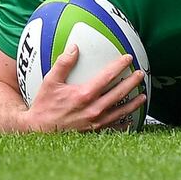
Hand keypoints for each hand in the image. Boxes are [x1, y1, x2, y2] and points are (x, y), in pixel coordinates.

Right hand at [20, 44, 146, 132]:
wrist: (38, 130)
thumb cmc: (44, 106)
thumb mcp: (50, 82)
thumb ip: (63, 64)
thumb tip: (74, 47)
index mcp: (84, 95)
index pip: (108, 77)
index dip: (120, 66)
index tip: (128, 58)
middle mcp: (93, 109)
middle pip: (119, 93)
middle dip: (132, 82)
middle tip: (141, 74)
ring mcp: (95, 122)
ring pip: (120, 111)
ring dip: (133, 103)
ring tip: (143, 96)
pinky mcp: (94, 132)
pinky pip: (114, 127)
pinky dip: (124, 122)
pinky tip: (130, 118)